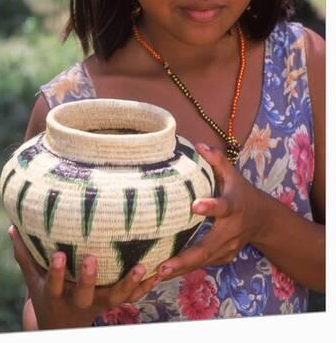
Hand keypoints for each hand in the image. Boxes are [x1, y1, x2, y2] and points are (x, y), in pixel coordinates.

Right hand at [8, 225, 159, 329]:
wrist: (60, 326)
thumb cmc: (45, 295)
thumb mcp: (32, 279)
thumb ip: (25, 254)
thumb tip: (13, 226)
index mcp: (55, 295)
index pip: (53, 284)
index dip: (56, 271)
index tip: (59, 254)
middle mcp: (77, 302)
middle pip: (85, 294)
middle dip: (88, 277)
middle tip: (92, 257)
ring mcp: (98, 304)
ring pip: (115, 298)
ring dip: (129, 283)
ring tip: (141, 267)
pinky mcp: (112, 303)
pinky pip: (131, 298)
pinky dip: (145, 287)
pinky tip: (158, 273)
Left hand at [155, 143, 266, 279]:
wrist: (262, 218)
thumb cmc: (240, 191)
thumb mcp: (232, 173)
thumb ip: (216, 159)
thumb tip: (198, 145)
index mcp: (233, 206)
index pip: (223, 207)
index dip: (211, 207)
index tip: (195, 205)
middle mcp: (231, 230)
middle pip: (208, 246)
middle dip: (186, 257)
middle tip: (163, 265)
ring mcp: (229, 247)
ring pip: (204, 260)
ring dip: (182, 268)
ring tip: (158, 273)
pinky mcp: (224, 257)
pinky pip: (204, 264)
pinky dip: (186, 269)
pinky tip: (166, 273)